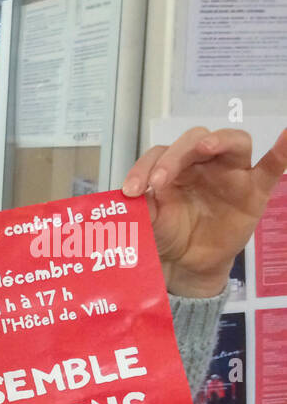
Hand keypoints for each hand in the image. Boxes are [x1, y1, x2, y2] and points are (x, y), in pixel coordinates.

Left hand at [122, 127, 286, 297]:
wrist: (186, 262)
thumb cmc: (169, 233)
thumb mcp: (150, 221)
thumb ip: (145, 205)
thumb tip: (136, 195)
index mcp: (174, 166)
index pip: (160, 153)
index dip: (143, 168)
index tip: (131, 191)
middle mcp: (203, 163)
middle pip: (194, 141)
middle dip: (174, 156)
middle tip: (158, 181)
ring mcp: (231, 174)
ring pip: (232, 142)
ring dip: (218, 141)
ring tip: (204, 149)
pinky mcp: (255, 190)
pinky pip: (272, 166)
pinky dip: (283, 149)